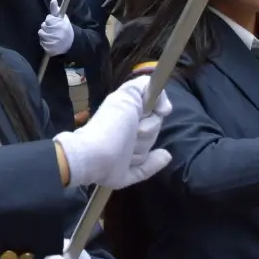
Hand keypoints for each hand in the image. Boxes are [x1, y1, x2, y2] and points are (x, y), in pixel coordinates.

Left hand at [37, 0, 74, 55]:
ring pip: (41, 33)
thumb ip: (56, 10)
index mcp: (60, 24)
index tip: (55, 22)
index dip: (51, 20)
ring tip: (51, 35)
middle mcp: (57, 33)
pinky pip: (41, 42)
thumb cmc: (65, 28)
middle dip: (46, 26)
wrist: (71, 44)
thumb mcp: (63, 18)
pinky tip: (50, 41)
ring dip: (44, 34)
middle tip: (53, 30)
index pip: (48, 19)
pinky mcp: (49, 48)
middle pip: (43, 25)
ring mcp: (53, 41)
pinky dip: (44, 41)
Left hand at [57, 75, 172, 189]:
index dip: (154, 112)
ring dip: (140, 149)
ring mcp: (128, 153)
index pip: (153, 112)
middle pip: (154, 130)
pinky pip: (147, 168)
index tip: (156, 111)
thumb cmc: (111, 125)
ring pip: (149, 149)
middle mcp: (128, 132)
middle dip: (147, 130)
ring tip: (126, 149)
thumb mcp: (127, 95)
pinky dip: (154, 163)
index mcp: (127, 115)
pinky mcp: (128, 172)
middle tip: (134, 131)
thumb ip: (145, 86)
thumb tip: (164, 107)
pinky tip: (163, 156)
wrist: (93, 156)